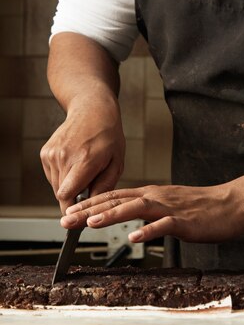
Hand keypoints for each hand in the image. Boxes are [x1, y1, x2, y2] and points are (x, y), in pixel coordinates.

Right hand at [40, 96, 124, 213]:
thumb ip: (105, 186)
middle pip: (61, 194)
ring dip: (68, 186)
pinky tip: (74, 163)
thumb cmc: (108, 135)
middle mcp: (64, 157)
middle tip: (88, 187)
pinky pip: (51, 175)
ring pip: (56, 186)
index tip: (80, 214)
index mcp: (84, 160)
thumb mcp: (117, 162)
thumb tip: (93, 206)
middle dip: (74, 197)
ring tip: (83, 171)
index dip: (73, 209)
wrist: (92, 110)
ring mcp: (52, 154)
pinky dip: (62, 175)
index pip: (67, 196)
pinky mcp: (45, 152)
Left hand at [60, 182, 243, 243]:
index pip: (115, 196)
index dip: (90, 203)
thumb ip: (149, 210)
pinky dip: (148, 231)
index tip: (69, 212)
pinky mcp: (185, 221)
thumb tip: (129, 218)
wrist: (233, 203)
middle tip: (66, 219)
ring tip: (91, 223)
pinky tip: (133, 238)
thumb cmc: (202, 208)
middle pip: (118, 200)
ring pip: (136, 208)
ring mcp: (170, 208)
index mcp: (152, 194)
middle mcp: (157, 197)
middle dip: (90, 209)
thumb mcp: (170, 206)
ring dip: (112, 214)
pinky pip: (164, 225)